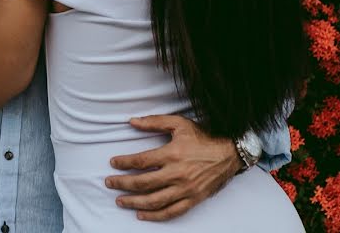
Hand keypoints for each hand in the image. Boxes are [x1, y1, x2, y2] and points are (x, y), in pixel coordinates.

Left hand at [105, 115, 244, 220]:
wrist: (230, 153)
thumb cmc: (203, 137)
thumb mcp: (179, 123)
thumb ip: (154, 122)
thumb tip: (132, 122)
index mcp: (172, 154)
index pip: (140, 161)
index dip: (123, 163)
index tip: (113, 163)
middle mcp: (177, 174)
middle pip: (143, 183)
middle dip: (123, 184)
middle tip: (109, 183)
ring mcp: (185, 189)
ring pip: (154, 201)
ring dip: (134, 202)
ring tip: (120, 201)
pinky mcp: (193, 199)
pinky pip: (171, 212)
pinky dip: (155, 216)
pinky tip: (141, 215)